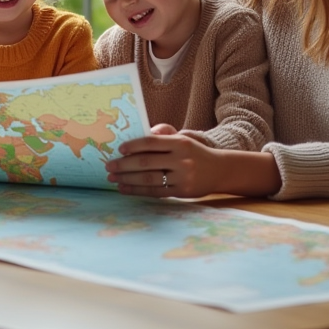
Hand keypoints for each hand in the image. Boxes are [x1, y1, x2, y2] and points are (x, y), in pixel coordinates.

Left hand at [106, 124, 282, 198]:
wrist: (220, 170)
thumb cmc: (194, 152)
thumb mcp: (183, 139)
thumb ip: (163, 136)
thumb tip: (139, 136)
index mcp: (180, 143)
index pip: (151, 143)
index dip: (133, 146)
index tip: (119, 149)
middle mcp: (182, 160)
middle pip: (147, 163)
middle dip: (124, 165)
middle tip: (109, 166)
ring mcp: (183, 177)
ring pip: (150, 179)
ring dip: (128, 179)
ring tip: (113, 178)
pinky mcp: (182, 192)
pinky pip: (156, 192)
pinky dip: (138, 190)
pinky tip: (125, 188)